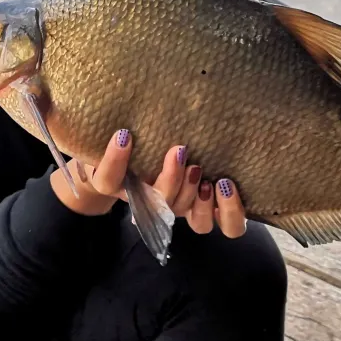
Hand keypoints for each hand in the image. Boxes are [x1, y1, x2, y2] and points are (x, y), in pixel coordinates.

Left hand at [51, 130, 246, 237]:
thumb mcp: (190, 137)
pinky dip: (117, 159)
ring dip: (172, 180)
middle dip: (201, 198)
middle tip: (198, 169)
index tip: (226, 183)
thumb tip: (238, 115)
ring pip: (162, 205)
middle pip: (197, 222)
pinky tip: (125, 136)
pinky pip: (110, 181)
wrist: (102, 144)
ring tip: (177, 151)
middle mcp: (172, 204)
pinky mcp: (108, 183)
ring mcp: (141, 196)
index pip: (229, 225)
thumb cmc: (161, 136)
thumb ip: (212, 139)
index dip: (231, 212)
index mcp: (199, 197)